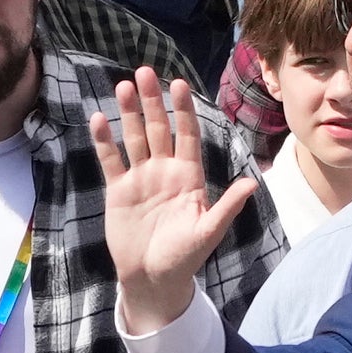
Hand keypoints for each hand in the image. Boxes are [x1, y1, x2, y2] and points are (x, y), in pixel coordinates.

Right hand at [85, 69, 262, 333]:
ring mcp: (141, 178)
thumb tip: (252, 182)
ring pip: (134, 138)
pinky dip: (105, 141)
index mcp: (189, 176)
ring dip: (128, 113)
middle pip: (158, 129)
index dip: (183, 110)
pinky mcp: (118, 190)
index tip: (178, 85)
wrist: (152, 280)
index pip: (187, 135)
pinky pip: (111, 160)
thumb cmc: (185, 258)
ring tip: (123, 86)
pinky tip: (99, 119)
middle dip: (152, 102)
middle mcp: (165, 171)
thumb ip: (227, 206)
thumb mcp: (208, 232)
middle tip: (145, 72)